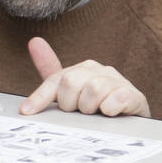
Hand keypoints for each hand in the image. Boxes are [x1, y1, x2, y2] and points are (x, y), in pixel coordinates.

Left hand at [19, 37, 149, 117]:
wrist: (130, 121)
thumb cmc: (97, 107)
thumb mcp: (71, 93)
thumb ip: (51, 72)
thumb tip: (34, 40)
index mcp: (83, 69)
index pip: (55, 79)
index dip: (40, 97)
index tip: (27, 111)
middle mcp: (99, 70)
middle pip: (70, 83)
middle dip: (70, 104)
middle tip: (79, 112)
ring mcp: (118, 82)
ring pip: (92, 90)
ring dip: (90, 109)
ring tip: (96, 113)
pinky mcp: (134, 96)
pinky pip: (115, 100)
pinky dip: (109, 109)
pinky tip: (110, 113)